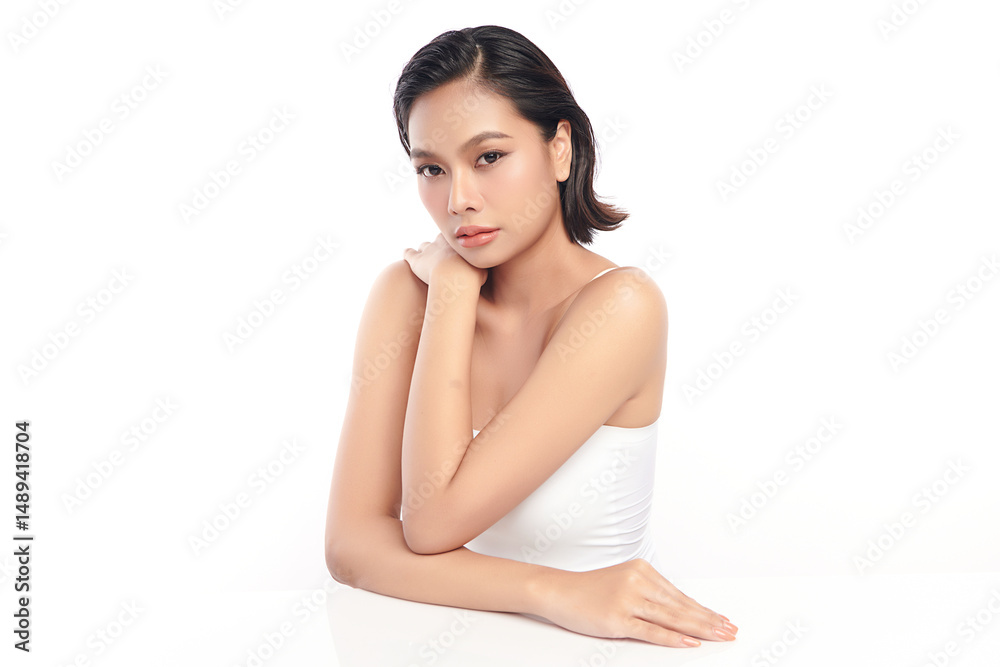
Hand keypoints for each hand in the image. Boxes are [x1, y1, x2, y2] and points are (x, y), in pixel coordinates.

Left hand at [403, 233, 487, 287]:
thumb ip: (481, 267)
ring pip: (424, 246)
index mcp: (458, 243)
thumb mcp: (482, 269)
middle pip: (438, 240)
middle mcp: (441, 243)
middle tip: (442, 252)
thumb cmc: (472, 275)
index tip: (456, 250)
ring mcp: (427, 250)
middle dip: (440, 245)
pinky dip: (408, 253)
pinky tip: (406, 253)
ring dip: (424, 250)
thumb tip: (485, 270)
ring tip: (424, 255)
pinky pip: (409, 253)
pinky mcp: (416, 260)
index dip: (455, 244)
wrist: (454, 278)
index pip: (456, 239)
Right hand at [532, 559, 737, 647]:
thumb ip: (649, 593)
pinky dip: (673, 638)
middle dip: (709, 620)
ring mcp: (627, 599)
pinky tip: (689, 642)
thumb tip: (680, 612)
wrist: (558, 590)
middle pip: (681, 606)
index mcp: (642, 569)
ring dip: (699, 629)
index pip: (680, 595)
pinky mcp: (617, 618)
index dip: (704, 610)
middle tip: (730, 630)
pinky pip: (651, 631)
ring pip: (671, 617)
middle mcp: (637, 581)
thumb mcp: (623, 581)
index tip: (723, 619)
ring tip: (719, 636)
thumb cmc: (589, 590)